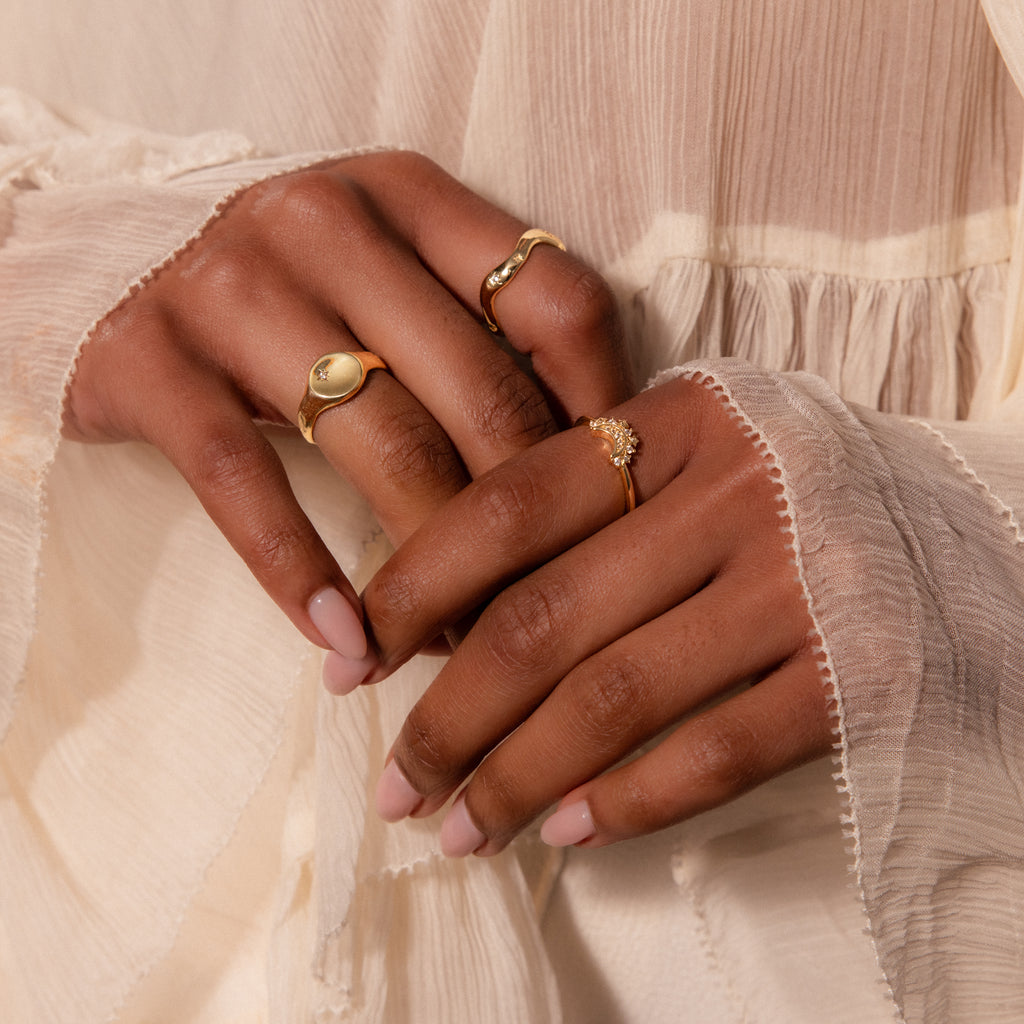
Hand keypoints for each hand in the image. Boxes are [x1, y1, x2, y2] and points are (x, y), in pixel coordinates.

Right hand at [62, 150, 630, 686]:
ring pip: (381, 444)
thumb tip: (593, 457)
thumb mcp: (394, 272)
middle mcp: (327, 221)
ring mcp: (233, 285)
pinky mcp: (150, 358)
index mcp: (413, 195)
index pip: (558, 303)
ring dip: (433, 566)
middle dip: (527, 523)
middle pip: (481, 392)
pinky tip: (346, 638)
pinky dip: (301, 572)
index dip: (605, 415)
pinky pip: (245, 482)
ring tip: (453, 640)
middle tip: (541, 602)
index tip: (610, 505)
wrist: (109, 268)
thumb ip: (486, 333)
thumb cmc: (292, 292)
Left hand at [360, 372, 832, 853]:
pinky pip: (714, 753)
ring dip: (515, 778)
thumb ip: (591, 503)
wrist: (966, 521)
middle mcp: (741, 491)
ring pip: (615, 698)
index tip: (358, 655)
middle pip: (546, 619)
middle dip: (449, 717)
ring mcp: (804, 582)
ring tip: (455, 828)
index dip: (415, 585)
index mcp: (682, 418)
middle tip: (394, 781)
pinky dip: (625, 801)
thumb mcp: (696, 455)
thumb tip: (450, 620)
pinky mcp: (859, 673)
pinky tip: (562, 830)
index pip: (511, 503)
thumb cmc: (791, 491)